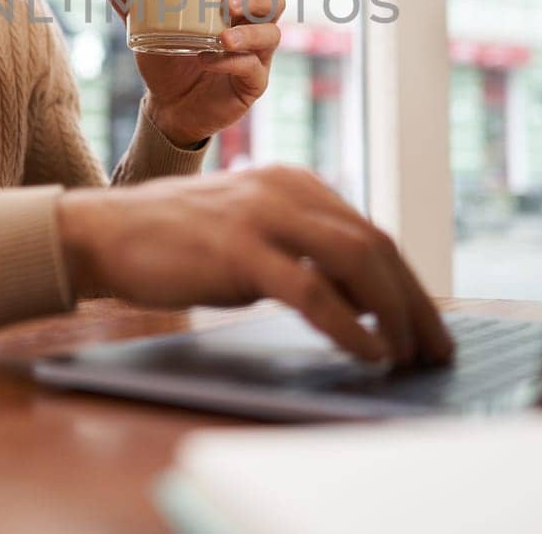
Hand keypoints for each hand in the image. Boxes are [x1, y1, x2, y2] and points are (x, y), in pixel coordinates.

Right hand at [55, 166, 453, 365]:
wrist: (105, 233)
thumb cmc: (177, 244)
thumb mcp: (252, 240)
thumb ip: (303, 257)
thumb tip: (365, 305)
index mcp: (295, 184)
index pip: (371, 233)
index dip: (408, 283)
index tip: (430, 326)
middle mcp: (287, 189)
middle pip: (375, 244)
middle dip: (414, 302)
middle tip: (436, 350)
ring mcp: (263, 215)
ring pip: (355, 259)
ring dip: (392, 313)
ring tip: (406, 356)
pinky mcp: (238, 248)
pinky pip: (310, 288)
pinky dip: (348, 324)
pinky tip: (367, 350)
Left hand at [102, 0, 283, 146]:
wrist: (168, 107)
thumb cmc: (166, 61)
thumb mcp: (147, 31)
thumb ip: (133, 5)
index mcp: (233, 8)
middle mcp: (252, 28)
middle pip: (274, 3)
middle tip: (228, 2)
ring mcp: (257, 57)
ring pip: (271, 36)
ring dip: (248, 32)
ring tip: (221, 37)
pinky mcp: (253, 85)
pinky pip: (253, 69)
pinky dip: (231, 62)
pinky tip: (208, 61)